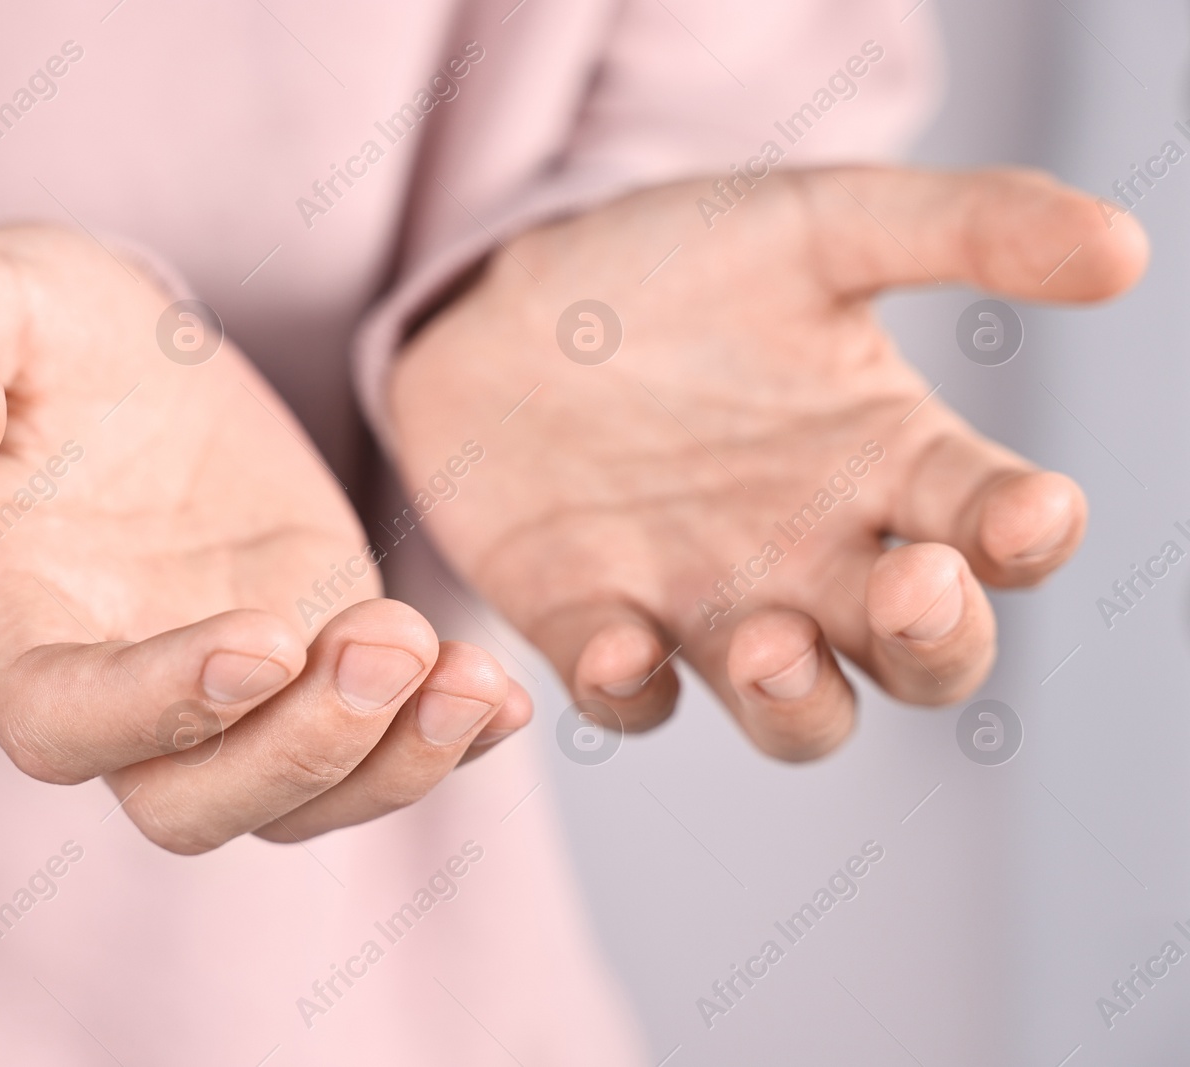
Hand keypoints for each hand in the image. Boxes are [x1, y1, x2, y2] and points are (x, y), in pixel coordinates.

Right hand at [0, 225, 529, 849]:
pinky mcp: (315, 646)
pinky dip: (447, 736)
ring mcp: (228, 682)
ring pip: (302, 793)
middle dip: (302, 752)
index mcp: (14, 621)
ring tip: (472, 678)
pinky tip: (507, 694)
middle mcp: (120, 683)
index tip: (264, 639)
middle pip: (196, 802)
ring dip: (394, 761)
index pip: (67, 723)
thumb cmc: (23, 325)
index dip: (159, 709)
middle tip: (393, 645)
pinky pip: (379, 735)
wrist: (117, 344)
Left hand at [390, 167, 1146, 759]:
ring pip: (797, 714)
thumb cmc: (675, 270)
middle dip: (934, 643)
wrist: (505, 303)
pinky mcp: (599, 627)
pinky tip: (620, 643)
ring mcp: (710, 606)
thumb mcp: (814, 225)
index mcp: (889, 463)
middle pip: (921, 657)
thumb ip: (961, 227)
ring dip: (800, 701)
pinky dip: (632, 690)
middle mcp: (817, 558)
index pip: (995, 528)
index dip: (1026, 535)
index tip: (1028, 510)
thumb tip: (1123, 247)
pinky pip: (634, 701)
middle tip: (912, 586)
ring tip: (772, 640)